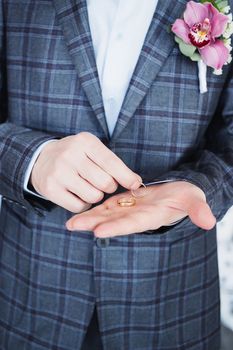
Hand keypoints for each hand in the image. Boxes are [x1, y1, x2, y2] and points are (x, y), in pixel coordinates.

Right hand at [30, 132, 141, 211]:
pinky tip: (77, 194)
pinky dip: (83, 204)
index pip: (111, 162)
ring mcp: (59, 172)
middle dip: (109, 187)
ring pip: (93, 196)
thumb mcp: (91, 149)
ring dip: (96, 196)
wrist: (41, 159)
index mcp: (85, 142)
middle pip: (105, 183)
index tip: (136, 185)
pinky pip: (79, 206)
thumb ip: (112, 163)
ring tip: (88, 187)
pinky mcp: (51, 189)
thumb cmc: (75, 155)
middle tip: (103, 183)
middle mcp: (70, 155)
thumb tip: (136, 183)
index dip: (126, 176)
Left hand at [66, 181, 215, 236]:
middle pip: (112, 222)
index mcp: (151, 218)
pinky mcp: (123, 202)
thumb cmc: (186, 197)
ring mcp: (128, 210)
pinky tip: (78, 210)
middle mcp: (136, 217)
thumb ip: (198, 210)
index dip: (116, 227)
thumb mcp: (194, 200)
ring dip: (88, 218)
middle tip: (72, 226)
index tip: (98, 231)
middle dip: (93, 224)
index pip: (132, 224)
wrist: (176, 192)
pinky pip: (106, 206)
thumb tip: (209, 222)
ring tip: (69, 222)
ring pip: (106, 215)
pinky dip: (93, 208)